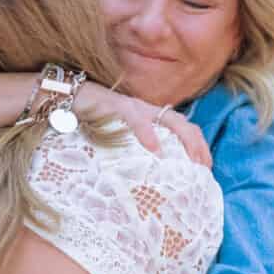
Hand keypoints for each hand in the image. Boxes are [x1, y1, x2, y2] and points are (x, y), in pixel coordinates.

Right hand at [76, 83, 210, 167]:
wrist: (66, 97)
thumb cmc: (89, 120)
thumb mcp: (114, 138)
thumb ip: (129, 150)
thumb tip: (141, 176)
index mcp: (148, 118)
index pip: (182, 127)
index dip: (198, 145)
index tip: (206, 168)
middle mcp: (146, 110)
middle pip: (182, 123)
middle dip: (197, 145)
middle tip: (205, 169)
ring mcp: (133, 107)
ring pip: (168, 119)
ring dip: (184, 140)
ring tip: (192, 162)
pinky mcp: (116, 106)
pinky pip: (137, 118)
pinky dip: (148, 133)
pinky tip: (155, 148)